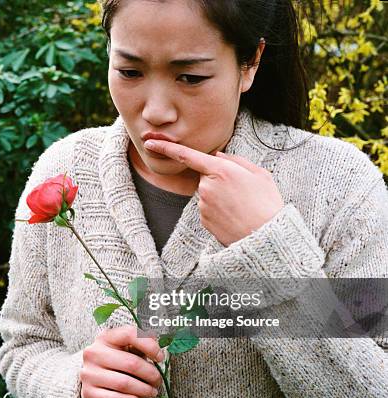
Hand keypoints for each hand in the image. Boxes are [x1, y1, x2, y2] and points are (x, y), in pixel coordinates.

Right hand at [80, 325, 163, 397]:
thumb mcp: (125, 348)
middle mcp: (94, 353)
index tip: (160, 357)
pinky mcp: (89, 393)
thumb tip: (161, 347)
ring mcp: (90, 373)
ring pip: (125, 384)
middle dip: (151, 374)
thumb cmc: (114, 363)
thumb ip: (141, 344)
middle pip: (131, 363)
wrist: (91, 382)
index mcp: (105, 337)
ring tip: (151, 391)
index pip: (129, 334)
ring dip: (144, 389)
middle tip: (158, 380)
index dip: (149, 345)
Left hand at [144, 140, 283, 245]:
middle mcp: (207, 186)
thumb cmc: (266, 203)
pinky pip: (208, 209)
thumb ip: (235, 160)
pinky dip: (219, 211)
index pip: (186, 155)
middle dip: (219, 180)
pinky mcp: (202, 219)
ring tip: (241, 206)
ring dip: (220, 197)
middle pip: (206, 176)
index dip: (165, 147)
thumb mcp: (259, 174)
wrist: (264, 236)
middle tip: (242, 192)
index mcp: (221, 170)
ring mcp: (203, 204)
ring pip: (207, 193)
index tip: (149, 142)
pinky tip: (234, 216)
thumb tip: (216, 156)